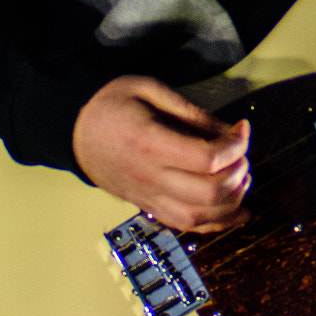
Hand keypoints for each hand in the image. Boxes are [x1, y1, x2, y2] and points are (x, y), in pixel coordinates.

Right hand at [72, 75, 249, 232]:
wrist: (73, 131)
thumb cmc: (111, 104)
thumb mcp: (149, 89)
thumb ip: (190, 111)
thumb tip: (230, 131)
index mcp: (150, 143)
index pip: (207, 158)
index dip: (236, 145)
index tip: (242, 127)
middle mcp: (150, 177)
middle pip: (209, 192)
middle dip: (237, 172)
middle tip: (241, 152)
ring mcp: (147, 197)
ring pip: (199, 216)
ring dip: (231, 201)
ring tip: (242, 177)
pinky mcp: (147, 207)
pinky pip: (184, 225)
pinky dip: (216, 223)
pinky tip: (238, 212)